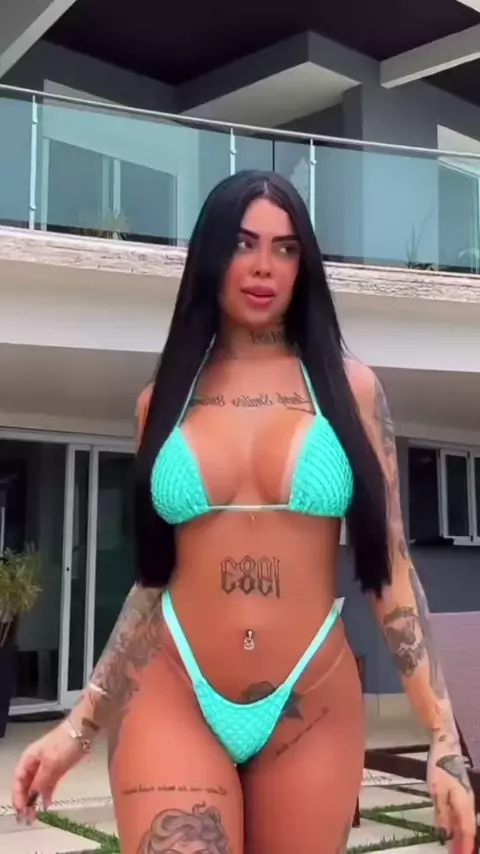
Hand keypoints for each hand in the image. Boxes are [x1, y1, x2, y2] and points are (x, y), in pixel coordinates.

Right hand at [12, 719, 86, 822]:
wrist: (83, 730)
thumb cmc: (64, 744)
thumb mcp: (51, 763)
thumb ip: (41, 781)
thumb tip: (33, 796)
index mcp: (28, 758)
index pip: (18, 780)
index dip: (18, 796)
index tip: (21, 810)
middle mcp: (35, 763)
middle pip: (26, 785)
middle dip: (25, 801)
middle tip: (27, 818)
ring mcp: (46, 766)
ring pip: (37, 787)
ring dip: (35, 800)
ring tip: (35, 816)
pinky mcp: (57, 769)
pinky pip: (48, 784)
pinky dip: (46, 794)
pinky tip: (47, 805)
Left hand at [427, 736, 476, 853]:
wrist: (446, 745)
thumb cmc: (440, 766)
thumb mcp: (437, 790)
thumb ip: (442, 814)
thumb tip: (444, 836)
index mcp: (464, 804)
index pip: (467, 831)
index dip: (466, 846)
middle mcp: (469, 803)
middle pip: (469, 830)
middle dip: (465, 846)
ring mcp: (466, 798)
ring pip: (466, 824)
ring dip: (462, 839)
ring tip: (455, 851)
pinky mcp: (461, 794)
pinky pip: (462, 816)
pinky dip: (459, 828)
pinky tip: (452, 833)